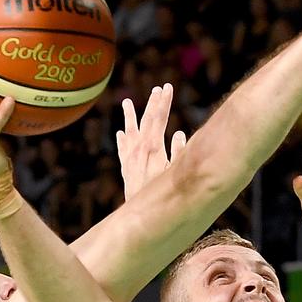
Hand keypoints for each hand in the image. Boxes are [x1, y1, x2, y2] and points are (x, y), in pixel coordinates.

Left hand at [117, 83, 186, 200]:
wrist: (142, 214)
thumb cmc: (164, 194)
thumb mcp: (176, 172)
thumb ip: (180, 152)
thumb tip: (180, 133)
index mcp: (153, 147)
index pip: (159, 118)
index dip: (164, 102)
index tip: (167, 87)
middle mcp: (139, 149)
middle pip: (146, 120)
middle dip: (152, 103)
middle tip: (157, 88)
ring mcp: (130, 158)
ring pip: (130, 131)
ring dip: (130, 117)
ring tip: (126, 103)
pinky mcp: (126, 168)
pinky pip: (122, 149)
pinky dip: (122, 140)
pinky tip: (120, 133)